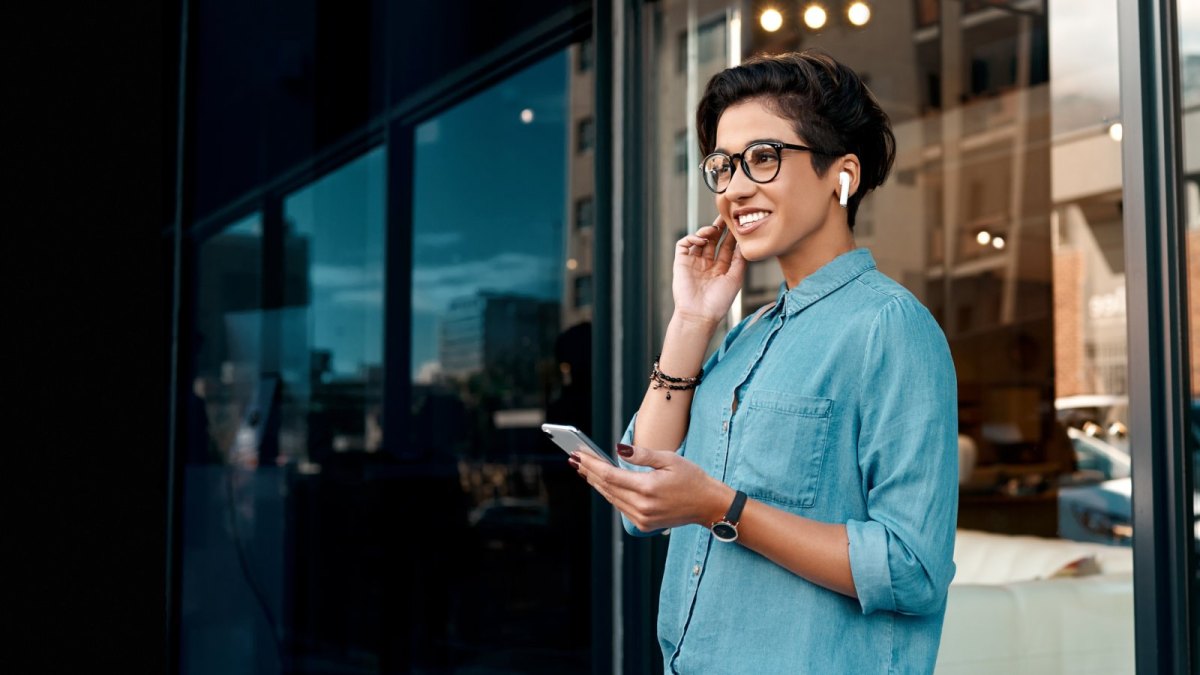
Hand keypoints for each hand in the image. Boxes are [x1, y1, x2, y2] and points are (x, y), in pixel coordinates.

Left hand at [571, 443, 732, 531]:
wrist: (708, 505)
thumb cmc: (692, 478)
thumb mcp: (669, 459)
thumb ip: (642, 455)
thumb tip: (617, 449)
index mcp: (648, 488)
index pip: (610, 476)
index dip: (591, 464)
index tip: (578, 454)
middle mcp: (642, 507)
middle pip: (607, 487)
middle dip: (589, 472)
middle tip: (575, 459)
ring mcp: (642, 519)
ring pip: (611, 498)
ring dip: (597, 483)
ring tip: (585, 469)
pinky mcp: (644, 525)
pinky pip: (621, 507)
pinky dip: (610, 494)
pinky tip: (603, 483)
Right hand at [672, 215, 746, 325]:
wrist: (699, 315)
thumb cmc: (719, 302)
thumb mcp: (735, 279)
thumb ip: (739, 260)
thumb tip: (744, 244)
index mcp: (720, 269)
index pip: (726, 247)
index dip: (731, 235)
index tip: (738, 224)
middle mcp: (707, 264)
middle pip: (713, 240)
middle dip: (719, 228)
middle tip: (725, 216)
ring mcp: (693, 263)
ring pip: (699, 240)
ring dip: (706, 231)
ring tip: (713, 229)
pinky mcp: (681, 263)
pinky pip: (684, 244)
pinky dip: (691, 238)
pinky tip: (700, 240)